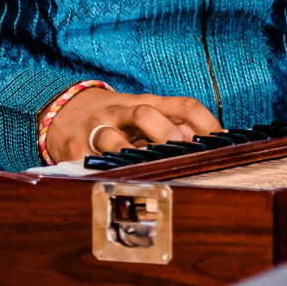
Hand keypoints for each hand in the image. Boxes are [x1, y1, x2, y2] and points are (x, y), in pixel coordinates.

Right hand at [46, 86, 220, 162]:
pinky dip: (98, 173)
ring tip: (142, 169)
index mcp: (147, 103)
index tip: (221, 139)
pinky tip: (108, 182)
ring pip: (112, 138)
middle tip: (181, 149)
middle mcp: (122, 111)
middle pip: (146, 113)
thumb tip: (204, 142)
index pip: (183, 105)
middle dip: (165, 132)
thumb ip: (174, 126)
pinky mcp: (73, 148)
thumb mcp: (146, 116)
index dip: (205, 121)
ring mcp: (96, 128)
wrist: (64, 109)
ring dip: (129, 154)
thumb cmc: (116, 116)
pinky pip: (86, 163)